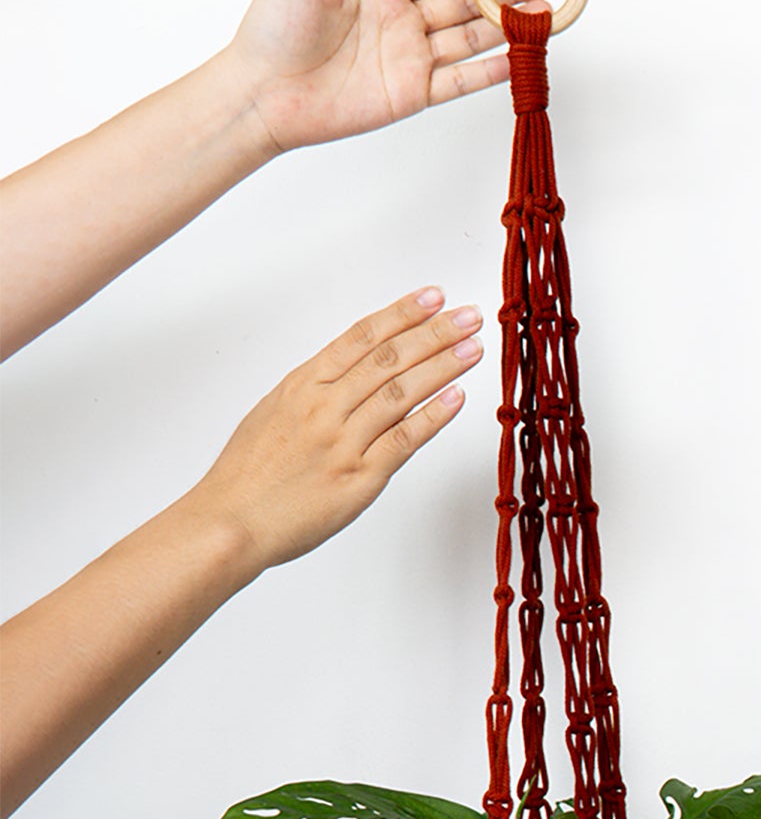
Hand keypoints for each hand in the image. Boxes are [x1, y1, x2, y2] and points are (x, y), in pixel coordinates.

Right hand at [188, 288, 481, 574]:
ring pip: (399, 392)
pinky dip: (433, 417)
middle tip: (469, 316)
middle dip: (434, 332)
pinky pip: (403, 441)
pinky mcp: (358, 478)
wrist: (230, 521)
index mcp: (302, 385)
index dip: (401, 314)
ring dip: (442, 366)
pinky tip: (457, 397)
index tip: (434, 297)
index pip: (360, 337)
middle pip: (388, 358)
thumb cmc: (249, 473)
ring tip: (473, 348)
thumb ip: (314, 391)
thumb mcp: (274, 413)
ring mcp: (342, 441)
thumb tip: (350, 372)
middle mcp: (324, 406)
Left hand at [218, 0, 562, 154]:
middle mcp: (404, 20)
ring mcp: (412, 58)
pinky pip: (461, 79)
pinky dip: (492, 71)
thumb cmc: (271, 29)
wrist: (261, 92)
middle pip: (469, 1)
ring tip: (549, 15)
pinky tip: (519, 58)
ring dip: (511, 26)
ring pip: (474, 37)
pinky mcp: (412, 93)